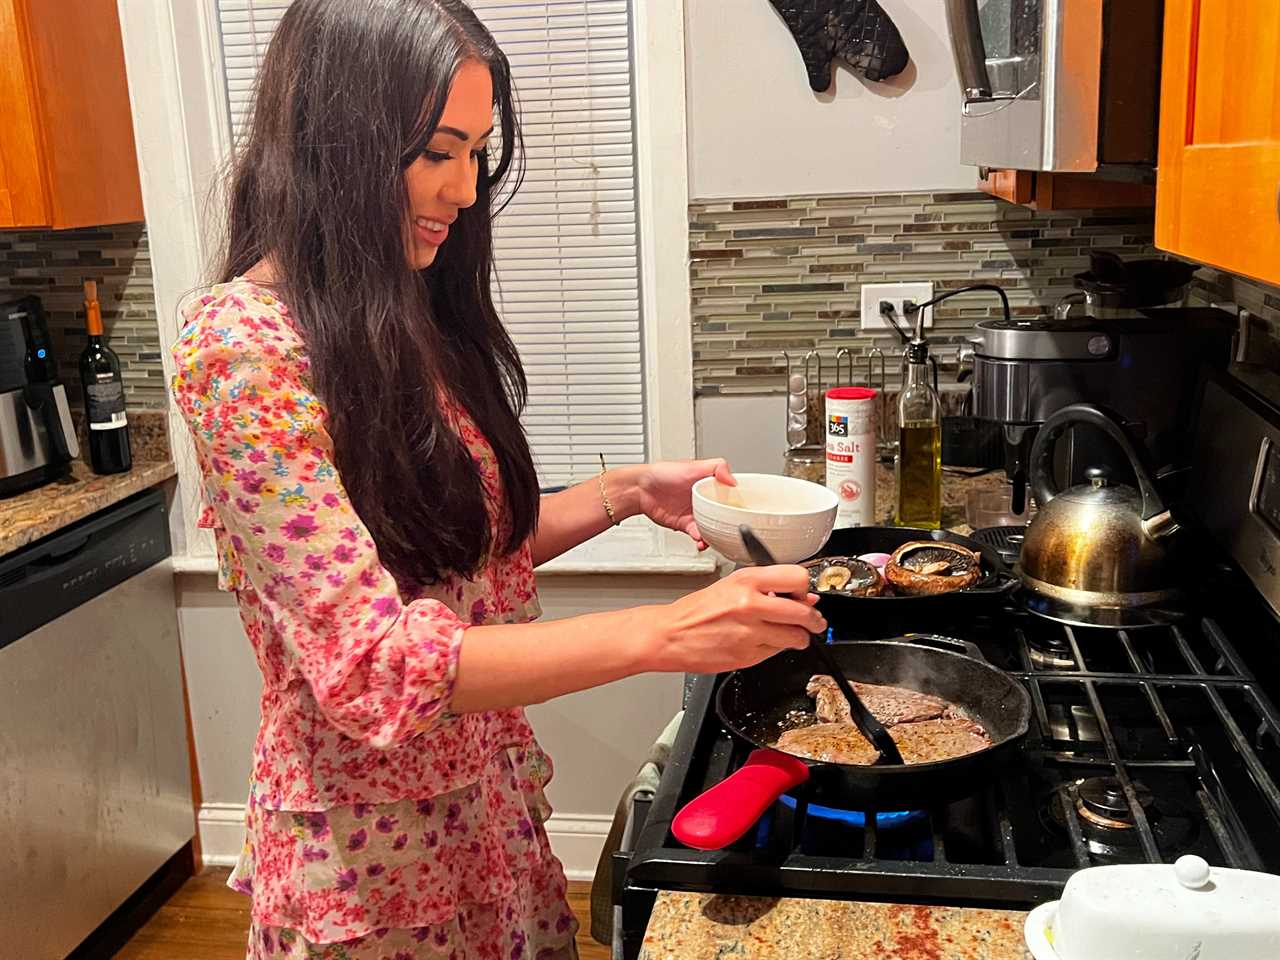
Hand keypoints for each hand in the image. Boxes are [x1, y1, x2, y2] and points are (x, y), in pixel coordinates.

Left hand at [635, 458, 735, 549]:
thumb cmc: (662, 473)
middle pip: (723, 514)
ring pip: (712, 528)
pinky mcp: (685, 524)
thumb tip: (733, 479)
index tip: (746, 511)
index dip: (738, 502)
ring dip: (716, 536)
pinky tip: (701, 540)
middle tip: (734, 529)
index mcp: (709, 484)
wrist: (640, 490)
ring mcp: (694, 513)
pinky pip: (698, 535)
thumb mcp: (693, 466)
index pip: (729, 494)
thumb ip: (716, 468)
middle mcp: (703, 499)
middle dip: (729, 524)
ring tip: (716, 538)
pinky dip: (702, 540)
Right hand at [639, 565, 824, 673]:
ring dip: (799, 638)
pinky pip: (776, 653)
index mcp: (746, 580)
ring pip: (796, 637)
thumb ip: (767, 589)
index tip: (806, 596)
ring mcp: (750, 632)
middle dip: (814, 621)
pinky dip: (775, 650)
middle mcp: (750, 604)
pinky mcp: (747, 656)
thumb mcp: (731, 586)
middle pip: (804, 613)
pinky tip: (761, 643)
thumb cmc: (696, 611)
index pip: (797, 578)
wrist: (669, 636)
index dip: (806, 589)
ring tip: (789, 635)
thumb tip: (803, 597)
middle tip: (814, 622)